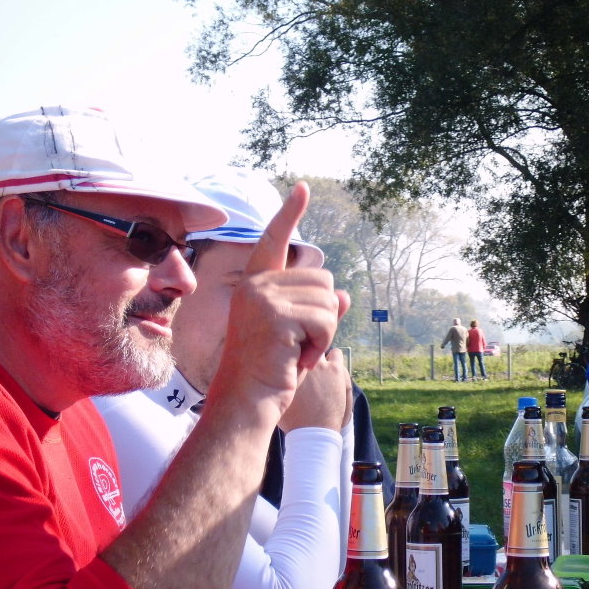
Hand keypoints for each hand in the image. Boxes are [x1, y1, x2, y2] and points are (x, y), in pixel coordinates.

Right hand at [208, 182, 350, 419]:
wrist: (247, 401)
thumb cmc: (270, 371)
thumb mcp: (297, 334)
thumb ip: (316, 310)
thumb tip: (342, 295)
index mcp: (255, 284)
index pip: (275, 240)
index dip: (290, 213)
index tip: (302, 188)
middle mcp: (255, 284)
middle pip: (322, 279)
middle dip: (322, 316)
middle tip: (296, 344)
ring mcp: (262, 297)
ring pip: (328, 300)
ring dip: (322, 332)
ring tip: (294, 352)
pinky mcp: (276, 314)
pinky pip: (325, 319)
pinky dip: (320, 343)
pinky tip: (296, 358)